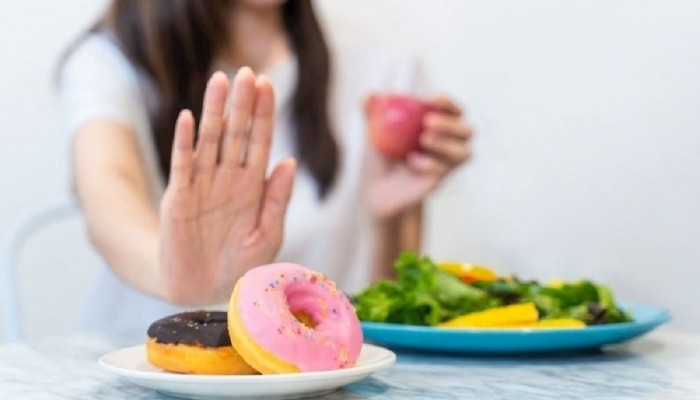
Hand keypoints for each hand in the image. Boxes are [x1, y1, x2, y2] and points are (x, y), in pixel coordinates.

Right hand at [159, 68, 295, 304]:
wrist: (202, 290)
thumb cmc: (239, 264)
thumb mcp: (267, 234)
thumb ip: (277, 199)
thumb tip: (290, 161)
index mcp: (253, 185)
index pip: (260, 141)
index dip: (264, 114)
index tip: (268, 85)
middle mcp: (228, 178)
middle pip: (236, 133)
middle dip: (242, 103)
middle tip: (246, 72)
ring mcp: (203, 184)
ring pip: (210, 140)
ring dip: (214, 111)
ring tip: (220, 81)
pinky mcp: (179, 197)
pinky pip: (182, 164)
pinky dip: (184, 142)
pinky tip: (188, 118)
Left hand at [365, 95, 471, 218]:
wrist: (376, 189)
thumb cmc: (379, 156)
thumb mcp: (372, 132)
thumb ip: (371, 112)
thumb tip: (370, 95)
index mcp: (438, 126)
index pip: (453, 111)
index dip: (448, 103)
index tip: (432, 98)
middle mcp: (448, 145)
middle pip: (467, 131)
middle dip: (451, 124)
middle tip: (428, 122)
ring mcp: (446, 165)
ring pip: (464, 153)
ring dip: (447, 144)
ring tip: (424, 140)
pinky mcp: (439, 181)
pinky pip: (444, 170)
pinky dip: (430, 163)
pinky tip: (411, 161)